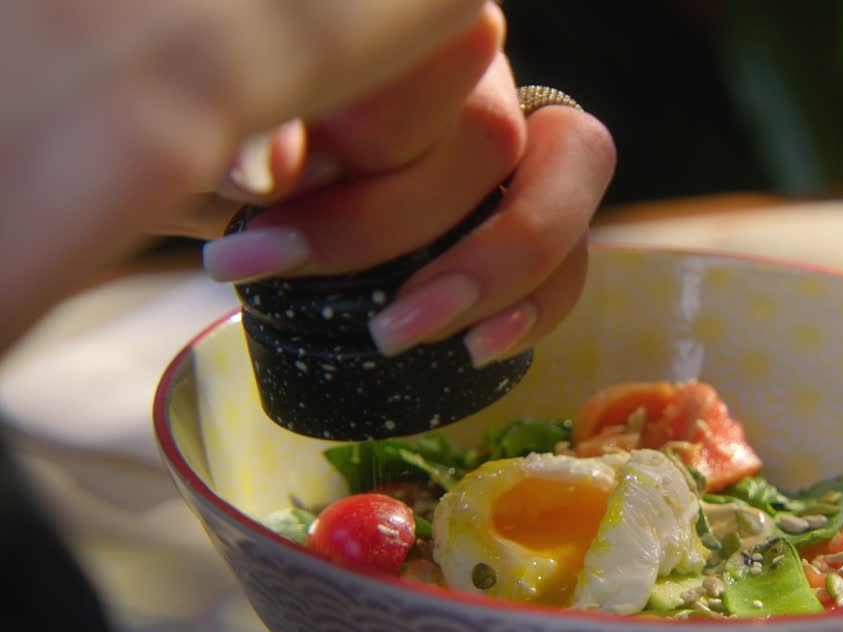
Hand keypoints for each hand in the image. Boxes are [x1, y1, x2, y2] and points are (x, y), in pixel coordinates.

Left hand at [0, 0, 615, 365]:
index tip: (267, 188)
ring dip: (482, 273)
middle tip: (278, 267)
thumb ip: (253, 133)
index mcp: (423, 39)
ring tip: (391, 332)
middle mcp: (490, 82)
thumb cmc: (256, 144)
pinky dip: (533, 311)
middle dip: (384, 222)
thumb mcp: (237, 129)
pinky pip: (573, 264)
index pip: (431, 67)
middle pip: (490, 138)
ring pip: (564, 194)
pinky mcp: (549, 224)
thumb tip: (268, 173)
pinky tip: (476, 349)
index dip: (363, 135)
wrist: (282, 181)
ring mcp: (534, 150)